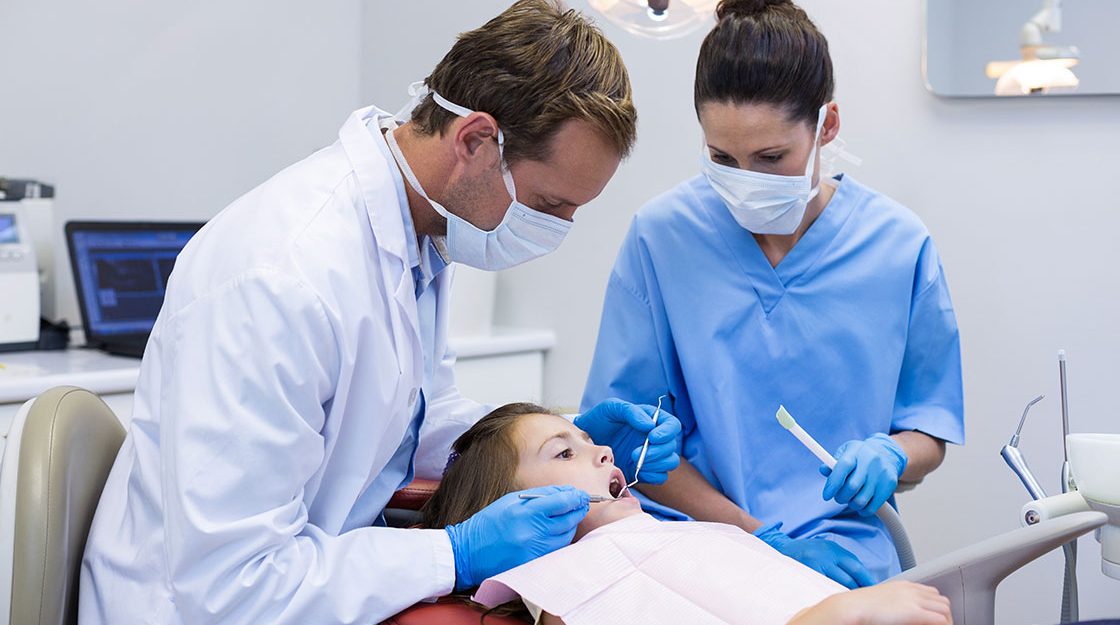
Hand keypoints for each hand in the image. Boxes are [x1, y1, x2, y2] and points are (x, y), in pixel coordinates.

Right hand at [444, 485, 589, 589]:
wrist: (467, 553)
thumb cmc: (489, 523)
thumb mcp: (511, 501)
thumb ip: (540, 496)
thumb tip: (566, 493)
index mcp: (524, 512)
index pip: (562, 502)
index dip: (576, 497)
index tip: (581, 495)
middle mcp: (532, 532)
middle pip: (568, 520)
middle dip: (577, 510)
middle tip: (581, 504)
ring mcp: (534, 551)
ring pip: (566, 536)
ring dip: (570, 526)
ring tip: (567, 518)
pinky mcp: (534, 565)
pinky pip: (557, 550)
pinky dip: (560, 540)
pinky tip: (557, 533)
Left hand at [574, 398, 681, 484]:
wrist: (585, 441)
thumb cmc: (599, 420)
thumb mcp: (611, 408)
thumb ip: (631, 412)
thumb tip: (649, 425)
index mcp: (651, 420)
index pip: (672, 425)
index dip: (667, 432)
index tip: (652, 437)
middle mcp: (655, 438)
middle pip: (672, 446)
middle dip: (657, 452)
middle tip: (635, 453)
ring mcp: (651, 455)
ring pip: (670, 462)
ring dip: (655, 464)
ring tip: (633, 460)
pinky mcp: (644, 471)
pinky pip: (660, 477)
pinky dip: (651, 475)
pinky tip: (635, 470)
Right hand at [754, 523, 874, 588]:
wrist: (781, 548)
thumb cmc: (806, 551)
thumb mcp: (826, 548)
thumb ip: (841, 559)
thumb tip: (860, 576)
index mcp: (834, 549)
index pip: (856, 566)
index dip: (866, 579)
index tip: (873, 588)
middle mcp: (826, 556)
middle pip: (849, 577)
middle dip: (858, 589)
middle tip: (862, 597)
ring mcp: (816, 565)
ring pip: (838, 584)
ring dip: (845, 593)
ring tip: (849, 600)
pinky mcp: (807, 573)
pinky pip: (824, 587)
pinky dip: (831, 594)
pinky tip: (834, 599)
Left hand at [820, 433, 907, 516]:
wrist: (887, 454)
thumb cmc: (859, 456)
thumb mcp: (845, 453)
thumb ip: (833, 463)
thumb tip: (823, 470)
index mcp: (855, 451)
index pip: (843, 466)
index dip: (833, 483)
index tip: (826, 495)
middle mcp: (870, 461)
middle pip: (852, 487)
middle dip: (841, 497)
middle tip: (839, 497)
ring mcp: (881, 473)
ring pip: (861, 500)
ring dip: (851, 504)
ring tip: (851, 499)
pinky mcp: (890, 485)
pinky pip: (872, 507)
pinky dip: (863, 510)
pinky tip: (861, 504)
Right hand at [825, 581, 951, 624]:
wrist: (853, 607)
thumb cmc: (860, 606)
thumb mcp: (881, 598)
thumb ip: (894, 602)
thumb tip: (898, 612)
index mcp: (904, 586)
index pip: (932, 593)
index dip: (936, 607)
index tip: (934, 618)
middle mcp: (912, 590)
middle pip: (941, 600)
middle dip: (944, 614)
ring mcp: (915, 600)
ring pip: (945, 610)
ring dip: (946, 621)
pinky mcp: (915, 613)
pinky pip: (941, 621)